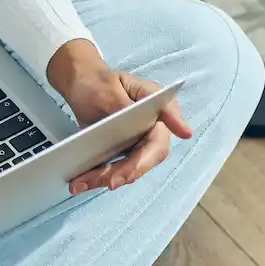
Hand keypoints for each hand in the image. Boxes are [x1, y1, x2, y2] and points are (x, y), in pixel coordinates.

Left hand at [46, 40, 191, 195]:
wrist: (81, 87)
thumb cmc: (98, 82)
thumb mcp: (108, 88)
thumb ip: (123, 105)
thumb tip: (141, 117)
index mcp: (153, 106)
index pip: (167, 117)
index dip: (176, 125)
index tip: (185, 132)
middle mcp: (151, 128)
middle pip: (149, 154)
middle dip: (130, 170)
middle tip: (111, 182)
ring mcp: (138, 144)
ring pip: (131, 169)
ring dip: (107, 179)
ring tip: (81, 184)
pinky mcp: (123, 155)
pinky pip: (114, 171)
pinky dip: (97, 179)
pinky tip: (80, 183)